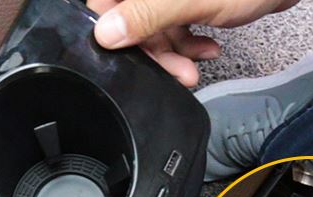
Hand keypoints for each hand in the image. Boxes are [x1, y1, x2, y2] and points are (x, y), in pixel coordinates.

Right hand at [87, 0, 298, 85]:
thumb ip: (146, 15)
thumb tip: (105, 33)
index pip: (105, 5)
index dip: (112, 33)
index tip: (127, 57)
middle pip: (130, 21)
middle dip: (152, 52)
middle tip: (173, 72)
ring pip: (155, 28)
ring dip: (174, 54)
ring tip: (192, 70)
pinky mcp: (189, 0)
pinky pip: (177, 25)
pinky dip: (190, 44)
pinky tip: (207, 51)